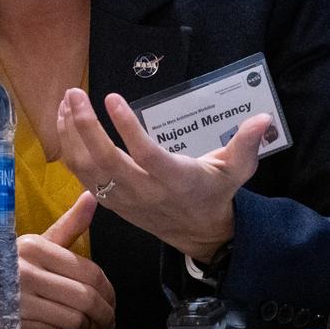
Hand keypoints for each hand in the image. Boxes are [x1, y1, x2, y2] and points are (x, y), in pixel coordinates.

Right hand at [16, 191, 116, 328]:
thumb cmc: (13, 266)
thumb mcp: (38, 244)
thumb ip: (69, 225)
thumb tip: (92, 196)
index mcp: (34, 247)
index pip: (89, 271)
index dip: (108, 290)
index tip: (111, 300)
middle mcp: (24, 271)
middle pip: (85, 298)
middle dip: (104, 314)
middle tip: (107, 321)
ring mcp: (17, 300)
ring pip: (74, 319)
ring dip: (86, 328)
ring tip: (87, 328)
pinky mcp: (14, 326)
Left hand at [56, 88, 269, 262]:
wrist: (198, 234)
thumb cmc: (215, 193)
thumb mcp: (236, 171)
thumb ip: (246, 145)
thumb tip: (263, 118)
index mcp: (176, 181)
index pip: (147, 156)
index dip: (127, 129)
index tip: (112, 98)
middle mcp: (146, 192)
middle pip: (107, 163)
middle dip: (86, 127)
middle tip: (75, 94)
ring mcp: (124, 199)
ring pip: (88, 170)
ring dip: (72, 136)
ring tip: (66, 102)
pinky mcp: (111, 201)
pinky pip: (82, 176)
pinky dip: (70, 148)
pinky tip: (65, 121)